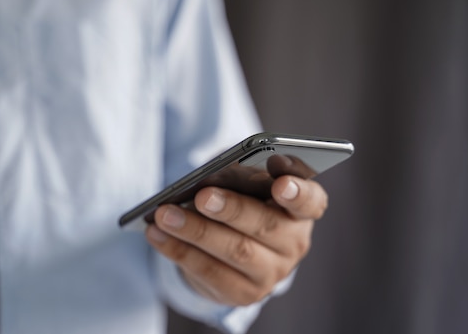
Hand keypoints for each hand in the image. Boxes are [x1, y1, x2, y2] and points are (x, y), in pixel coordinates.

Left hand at [145, 175, 327, 305]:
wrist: (233, 249)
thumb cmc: (241, 201)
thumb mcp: (245, 183)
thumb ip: (238, 174)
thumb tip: (211, 174)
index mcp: (302, 209)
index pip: (311, 201)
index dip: (298, 193)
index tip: (280, 184)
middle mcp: (294, 243)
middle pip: (266, 226)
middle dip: (232, 210)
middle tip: (202, 196)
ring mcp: (272, 272)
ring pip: (236, 251)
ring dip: (196, 231)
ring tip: (165, 214)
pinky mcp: (245, 293)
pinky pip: (210, 272)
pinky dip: (179, 250)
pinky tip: (156, 233)